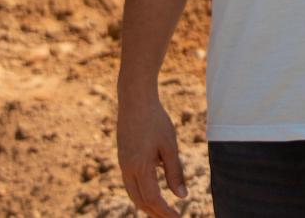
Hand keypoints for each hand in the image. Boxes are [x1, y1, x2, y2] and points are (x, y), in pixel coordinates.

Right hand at [117, 90, 187, 217]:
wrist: (134, 99)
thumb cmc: (155, 120)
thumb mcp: (169, 146)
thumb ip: (175, 172)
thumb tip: (182, 196)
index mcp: (140, 167)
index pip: (153, 199)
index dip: (165, 211)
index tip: (178, 217)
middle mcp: (127, 169)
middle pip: (140, 201)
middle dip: (155, 213)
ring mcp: (122, 163)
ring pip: (133, 193)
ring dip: (147, 204)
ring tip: (161, 210)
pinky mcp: (122, 156)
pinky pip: (130, 182)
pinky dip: (141, 192)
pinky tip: (152, 190)